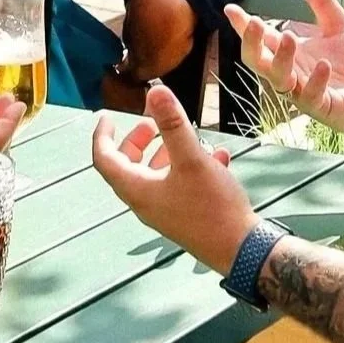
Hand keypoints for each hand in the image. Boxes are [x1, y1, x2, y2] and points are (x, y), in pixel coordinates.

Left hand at [90, 84, 250, 274]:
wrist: (241, 250)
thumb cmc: (211, 205)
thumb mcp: (191, 159)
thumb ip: (173, 124)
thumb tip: (154, 92)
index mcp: (137, 190)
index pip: (104, 159)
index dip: (102, 135)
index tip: (107, 115)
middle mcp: (146, 203)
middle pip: (129, 167)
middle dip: (137, 142)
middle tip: (152, 123)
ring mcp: (166, 212)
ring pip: (156, 176)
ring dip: (166, 152)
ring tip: (187, 135)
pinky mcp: (186, 217)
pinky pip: (179, 186)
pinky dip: (189, 168)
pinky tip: (218, 157)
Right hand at [224, 0, 343, 144]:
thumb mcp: (338, 26)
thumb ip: (322, 4)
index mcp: (289, 53)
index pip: (261, 38)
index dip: (243, 26)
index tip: (231, 9)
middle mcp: (290, 72)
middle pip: (257, 62)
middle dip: (252, 43)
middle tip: (255, 23)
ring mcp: (302, 91)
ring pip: (279, 80)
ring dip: (281, 59)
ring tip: (289, 37)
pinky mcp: (321, 106)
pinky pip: (311, 96)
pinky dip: (315, 81)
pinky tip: (323, 65)